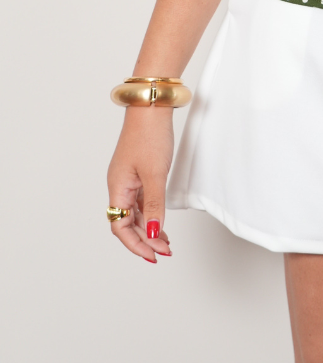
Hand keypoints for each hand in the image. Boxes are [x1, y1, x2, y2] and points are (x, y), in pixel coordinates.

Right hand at [106, 108, 174, 262]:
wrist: (151, 107)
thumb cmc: (149, 136)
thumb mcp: (155, 174)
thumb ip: (154, 205)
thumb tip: (151, 234)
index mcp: (117, 188)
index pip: (120, 226)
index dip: (135, 243)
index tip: (153, 255)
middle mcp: (120, 186)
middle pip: (126, 222)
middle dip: (144, 240)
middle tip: (164, 251)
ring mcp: (129, 179)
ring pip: (135, 213)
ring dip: (148, 229)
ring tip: (165, 242)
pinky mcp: (139, 172)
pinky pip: (141, 201)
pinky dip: (151, 214)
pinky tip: (160, 222)